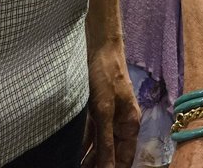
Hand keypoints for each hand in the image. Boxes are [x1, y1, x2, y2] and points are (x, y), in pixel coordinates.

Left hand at [81, 43, 139, 167]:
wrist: (99, 47)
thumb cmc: (106, 76)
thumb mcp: (104, 111)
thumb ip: (105, 143)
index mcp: (130, 125)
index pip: (124, 159)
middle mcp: (120, 123)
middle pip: (111, 153)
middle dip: (99, 165)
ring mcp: (108, 117)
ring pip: (99, 144)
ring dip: (89, 157)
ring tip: (75, 166)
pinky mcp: (96, 110)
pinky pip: (91, 133)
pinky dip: (83, 144)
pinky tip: (73, 153)